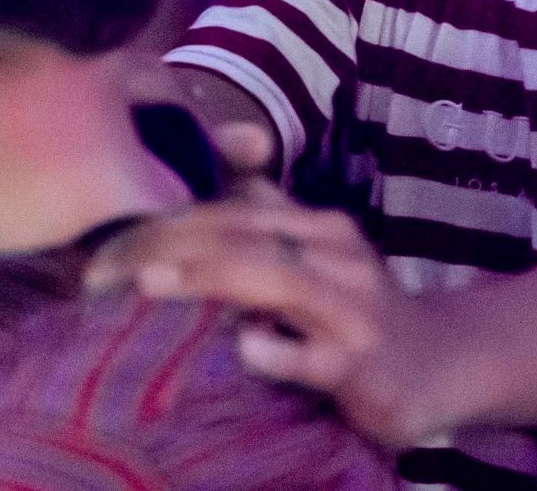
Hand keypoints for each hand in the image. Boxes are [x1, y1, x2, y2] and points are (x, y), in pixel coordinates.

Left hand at [86, 186, 438, 446]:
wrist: (437, 364)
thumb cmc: (356, 310)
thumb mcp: (314, 257)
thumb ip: (265, 218)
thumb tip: (210, 173)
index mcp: (317, 227)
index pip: (231, 208)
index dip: (163, 219)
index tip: (99, 244)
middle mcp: (336, 255)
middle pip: (244, 234)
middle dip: (167, 244)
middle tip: (98, 267)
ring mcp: (351, 307)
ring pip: (275, 279)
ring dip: (208, 276)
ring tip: (149, 282)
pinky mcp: (360, 364)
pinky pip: (313, 356)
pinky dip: (276, 350)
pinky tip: (245, 348)